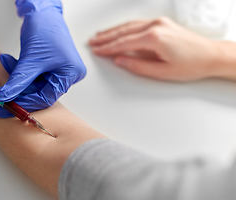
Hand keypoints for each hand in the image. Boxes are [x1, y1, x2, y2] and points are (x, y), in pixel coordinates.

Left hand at [0, 0, 85, 116]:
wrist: (42, 11)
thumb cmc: (44, 28)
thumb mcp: (30, 59)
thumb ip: (18, 81)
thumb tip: (5, 98)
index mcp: (70, 74)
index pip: (46, 98)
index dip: (25, 103)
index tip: (6, 108)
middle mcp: (67, 74)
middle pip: (39, 92)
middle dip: (18, 88)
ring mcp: (58, 70)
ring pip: (33, 83)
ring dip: (16, 76)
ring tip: (4, 62)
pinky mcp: (48, 65)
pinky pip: (32, 75)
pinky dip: (19, 70)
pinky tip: (8, 60)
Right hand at [89, 17, 223, 80]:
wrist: (210, 55)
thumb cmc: (191, 64)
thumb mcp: (161, 72)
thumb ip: (137, 66)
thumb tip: (120, 60)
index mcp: (154, 38)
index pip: (124, 43)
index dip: (108, 48)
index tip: (97, 51)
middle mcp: (156, 26)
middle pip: (123, 31)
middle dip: (106, 38)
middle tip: (93, 43)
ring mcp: (159, 22)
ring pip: (129, 25)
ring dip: (113, 31)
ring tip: (99, 36)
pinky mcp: (162, 23)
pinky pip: (137, 23)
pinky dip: (124, 27)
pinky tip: (117, 31)